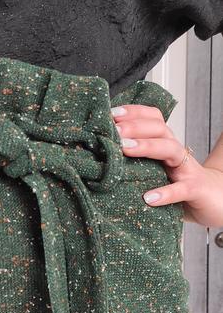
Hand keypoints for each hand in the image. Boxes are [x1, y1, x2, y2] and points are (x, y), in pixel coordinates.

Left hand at [111, 104, 222, 227]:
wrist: (214, 200)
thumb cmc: (179, 184)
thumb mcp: (156, 169)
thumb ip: (135, 162)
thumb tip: (101, 157)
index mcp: (165, 143)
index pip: (153, 118)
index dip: (133, 112)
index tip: (110, 113)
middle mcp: (176, 151)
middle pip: (159, 128)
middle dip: (135, 125)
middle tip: (113, 130)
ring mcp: (186, 169)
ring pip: (170, 149)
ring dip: (146, 146)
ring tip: (125, 148)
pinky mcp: (194, 189)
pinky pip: (181, 189)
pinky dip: (165, 193)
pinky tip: (149, 197)